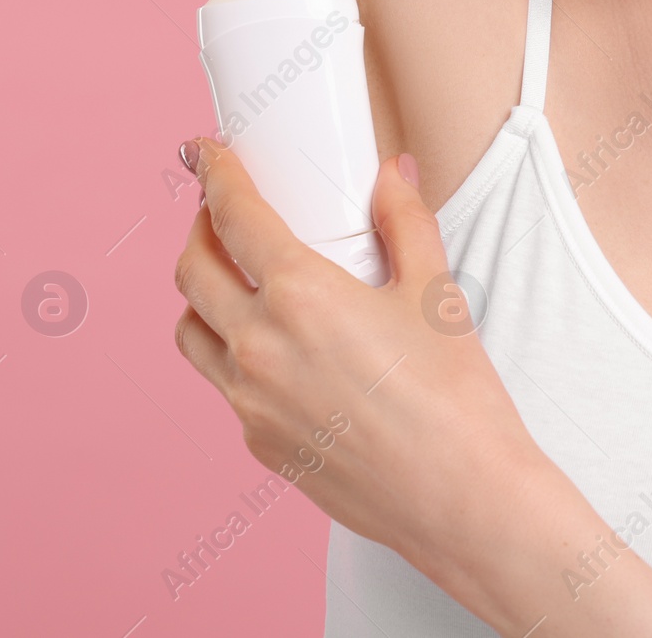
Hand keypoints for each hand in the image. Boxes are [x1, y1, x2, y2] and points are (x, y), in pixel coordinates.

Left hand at [171, 137, 651, 634]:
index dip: (214, 176)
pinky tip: (277, 349)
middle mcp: (258, 348)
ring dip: (202, 295)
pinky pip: (223, 386)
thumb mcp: (435, 294)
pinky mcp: (258, 444)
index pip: (233, 217)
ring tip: (237, 281)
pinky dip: (233, 353)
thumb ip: (405, 223)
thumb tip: (394, 175)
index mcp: (300, 297)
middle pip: (191, 270)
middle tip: (222, 214)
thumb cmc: (455, 399)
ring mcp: (250, 402)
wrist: (461, 497)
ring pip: (191, 331)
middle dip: (198, 230)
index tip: (206, 155)